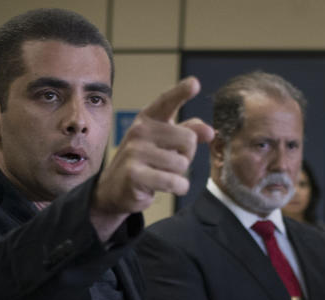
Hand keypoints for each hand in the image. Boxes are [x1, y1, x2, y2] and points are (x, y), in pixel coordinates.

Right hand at [90, 77, 213, 240]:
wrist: (115, 190)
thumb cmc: (145, 163)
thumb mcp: (165, 144)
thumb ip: (188, 133)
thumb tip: (210, 132)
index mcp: (147, 119)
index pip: (167, 102)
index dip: (181, 92)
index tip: (195, 83)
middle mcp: (139, 131)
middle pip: (189, 139)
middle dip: (187, 155)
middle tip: (169, 162)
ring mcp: (135, 152)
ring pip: (182, 163)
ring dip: (179, 174)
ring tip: (162, 174)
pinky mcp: (135, 174)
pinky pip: (174, 181)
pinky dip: (178, 187)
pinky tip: (168, 187)